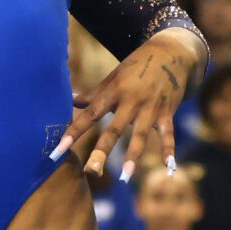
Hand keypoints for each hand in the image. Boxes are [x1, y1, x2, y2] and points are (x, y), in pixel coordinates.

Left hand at [53, 28, 202, 179]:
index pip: (90, 114)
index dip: (74, 132)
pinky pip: (168, 134)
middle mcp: (130, 101)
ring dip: (133, 156)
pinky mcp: (167, 112)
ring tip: (125, 177)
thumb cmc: (136, 66)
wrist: (171, 52)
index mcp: (114, 91)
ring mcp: (150, 108)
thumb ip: (94, 94)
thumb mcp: (114, 76)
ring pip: (140, 135)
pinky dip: (169, 150)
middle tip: (90, 171)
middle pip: (114, 129)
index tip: (60, 149)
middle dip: (102, 150)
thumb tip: (71, 101)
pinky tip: (169, 167)